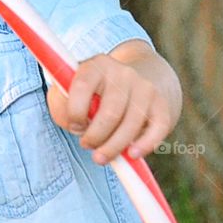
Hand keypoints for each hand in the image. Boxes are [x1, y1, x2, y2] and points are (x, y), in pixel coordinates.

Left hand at [46, 49, 181, 164]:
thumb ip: (61, 106)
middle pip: (110, 112)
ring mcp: (145, 87)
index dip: (75, 112)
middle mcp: (123, 73)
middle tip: (87, 145)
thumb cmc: (94, 94)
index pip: (82, 87)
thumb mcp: (70, 91)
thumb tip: (74, 124)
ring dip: (113, 147)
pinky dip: (145, 145)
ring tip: (101, 156)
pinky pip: (157, 129)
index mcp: (96, 65)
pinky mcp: (161, 104)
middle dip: (95, 137)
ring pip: (131, 125)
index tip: (74, 126)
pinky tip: (132, 155)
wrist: (136, 81)